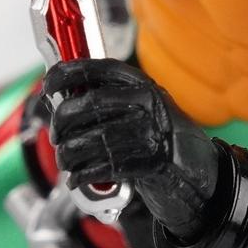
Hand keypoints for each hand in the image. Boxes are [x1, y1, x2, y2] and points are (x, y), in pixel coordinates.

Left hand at [41, 59, 223, 239]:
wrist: (198, 175)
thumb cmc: (159, 142)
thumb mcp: (139, 113)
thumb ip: (105, 105)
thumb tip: (55, 104)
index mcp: (143, 85)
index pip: (99, 68)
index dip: (68, 73)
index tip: (48, 84)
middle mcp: (149, 104)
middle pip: (90, 104)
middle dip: (62, 121)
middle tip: (56, 136)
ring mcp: (153, 132)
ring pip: (93, 139)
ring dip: (69, 155)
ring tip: (65, 162)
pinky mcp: (153, 163)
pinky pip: (105, 166)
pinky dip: (84, 175)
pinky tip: (77, 178)